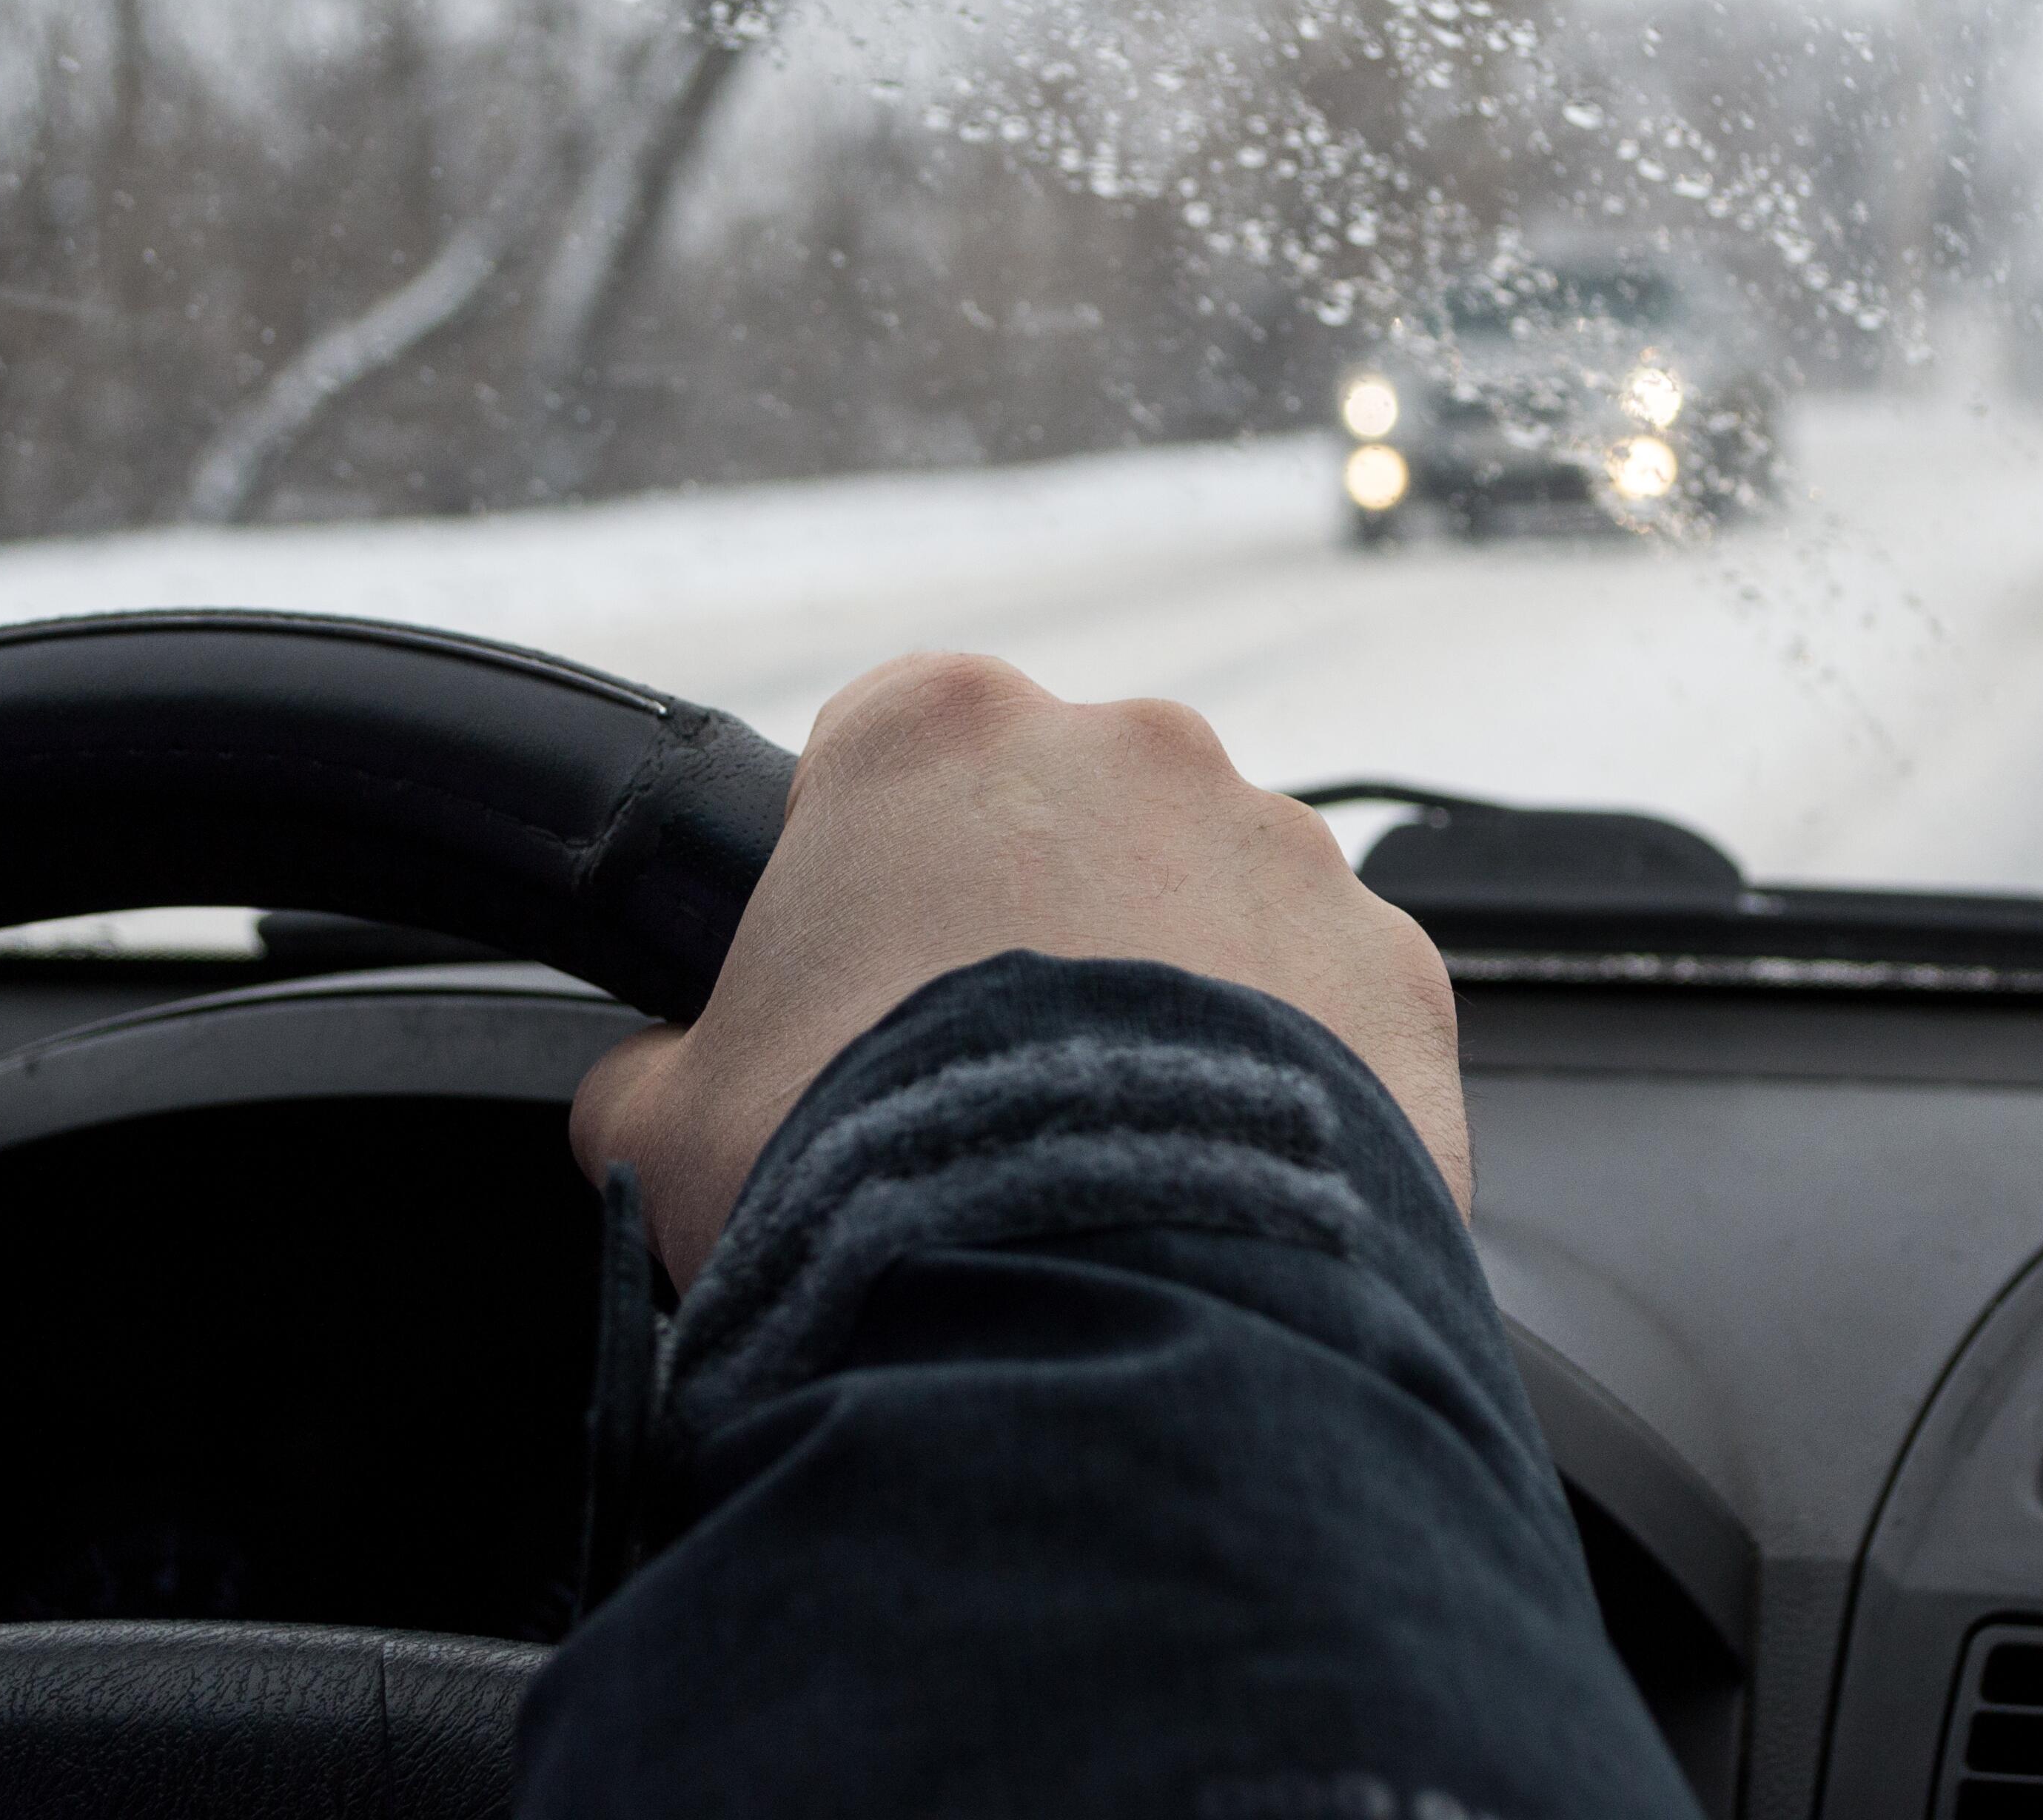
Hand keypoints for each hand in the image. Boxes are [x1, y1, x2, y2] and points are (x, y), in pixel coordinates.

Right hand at [572, 653, 1463, 1286]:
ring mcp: (1279, 846)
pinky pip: (1335, 1013)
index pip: (887, 757)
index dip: (870, 880)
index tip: (869, 983)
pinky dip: (1297, 1089)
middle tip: (995, 1092)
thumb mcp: (676, 1127)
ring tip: (1120, 1160)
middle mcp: (1125, 749)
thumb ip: (659, 1071)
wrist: (1086, 1307)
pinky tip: (1226, 1190)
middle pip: (1067, 823)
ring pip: (1214, 910)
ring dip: (1177, 1006)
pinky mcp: (1396, 967)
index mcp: (930, 736)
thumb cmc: (875, 1182)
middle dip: (1039, 936)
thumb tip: (646, 1091)